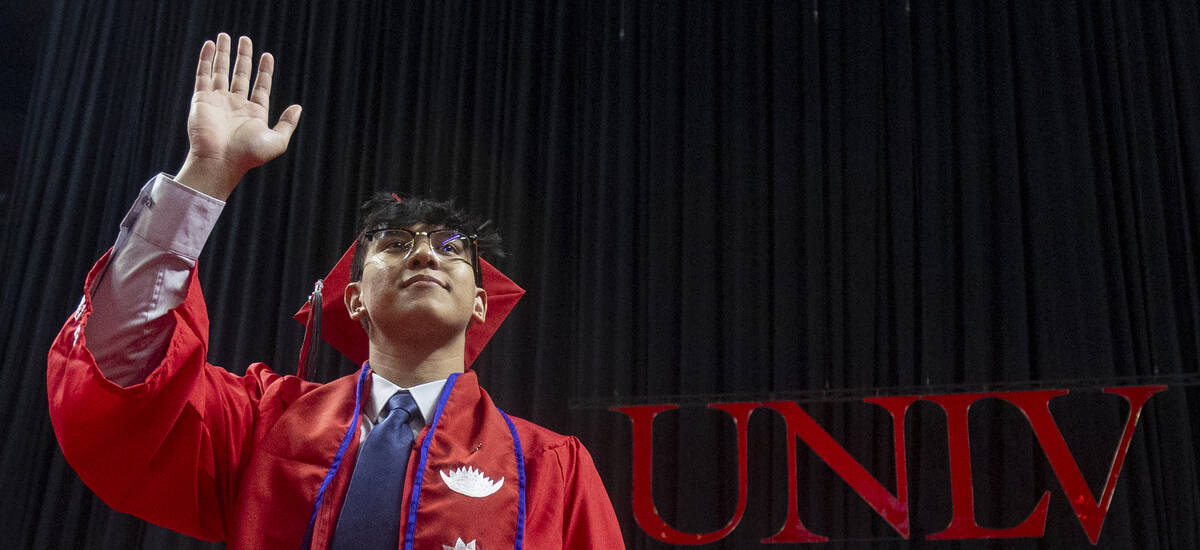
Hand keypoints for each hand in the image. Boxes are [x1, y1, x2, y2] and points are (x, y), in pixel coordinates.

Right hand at [176, 33, 301, 199]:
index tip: (267, 55)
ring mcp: (218, 101)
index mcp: (254, 113)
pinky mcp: (201, 99)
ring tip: (225, 36)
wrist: (220, 161)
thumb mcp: (277, 141)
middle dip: (243, 57)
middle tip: (245, 39)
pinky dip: (205, 59)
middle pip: (240, 74)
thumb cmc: (248, 155)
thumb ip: (287, 124)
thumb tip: (298, 107)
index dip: (264, 71)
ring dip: (223, 53)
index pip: (260, 86)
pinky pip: (203, 74)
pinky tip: (209, 45)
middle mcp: (236, 105)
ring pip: (220, 71)